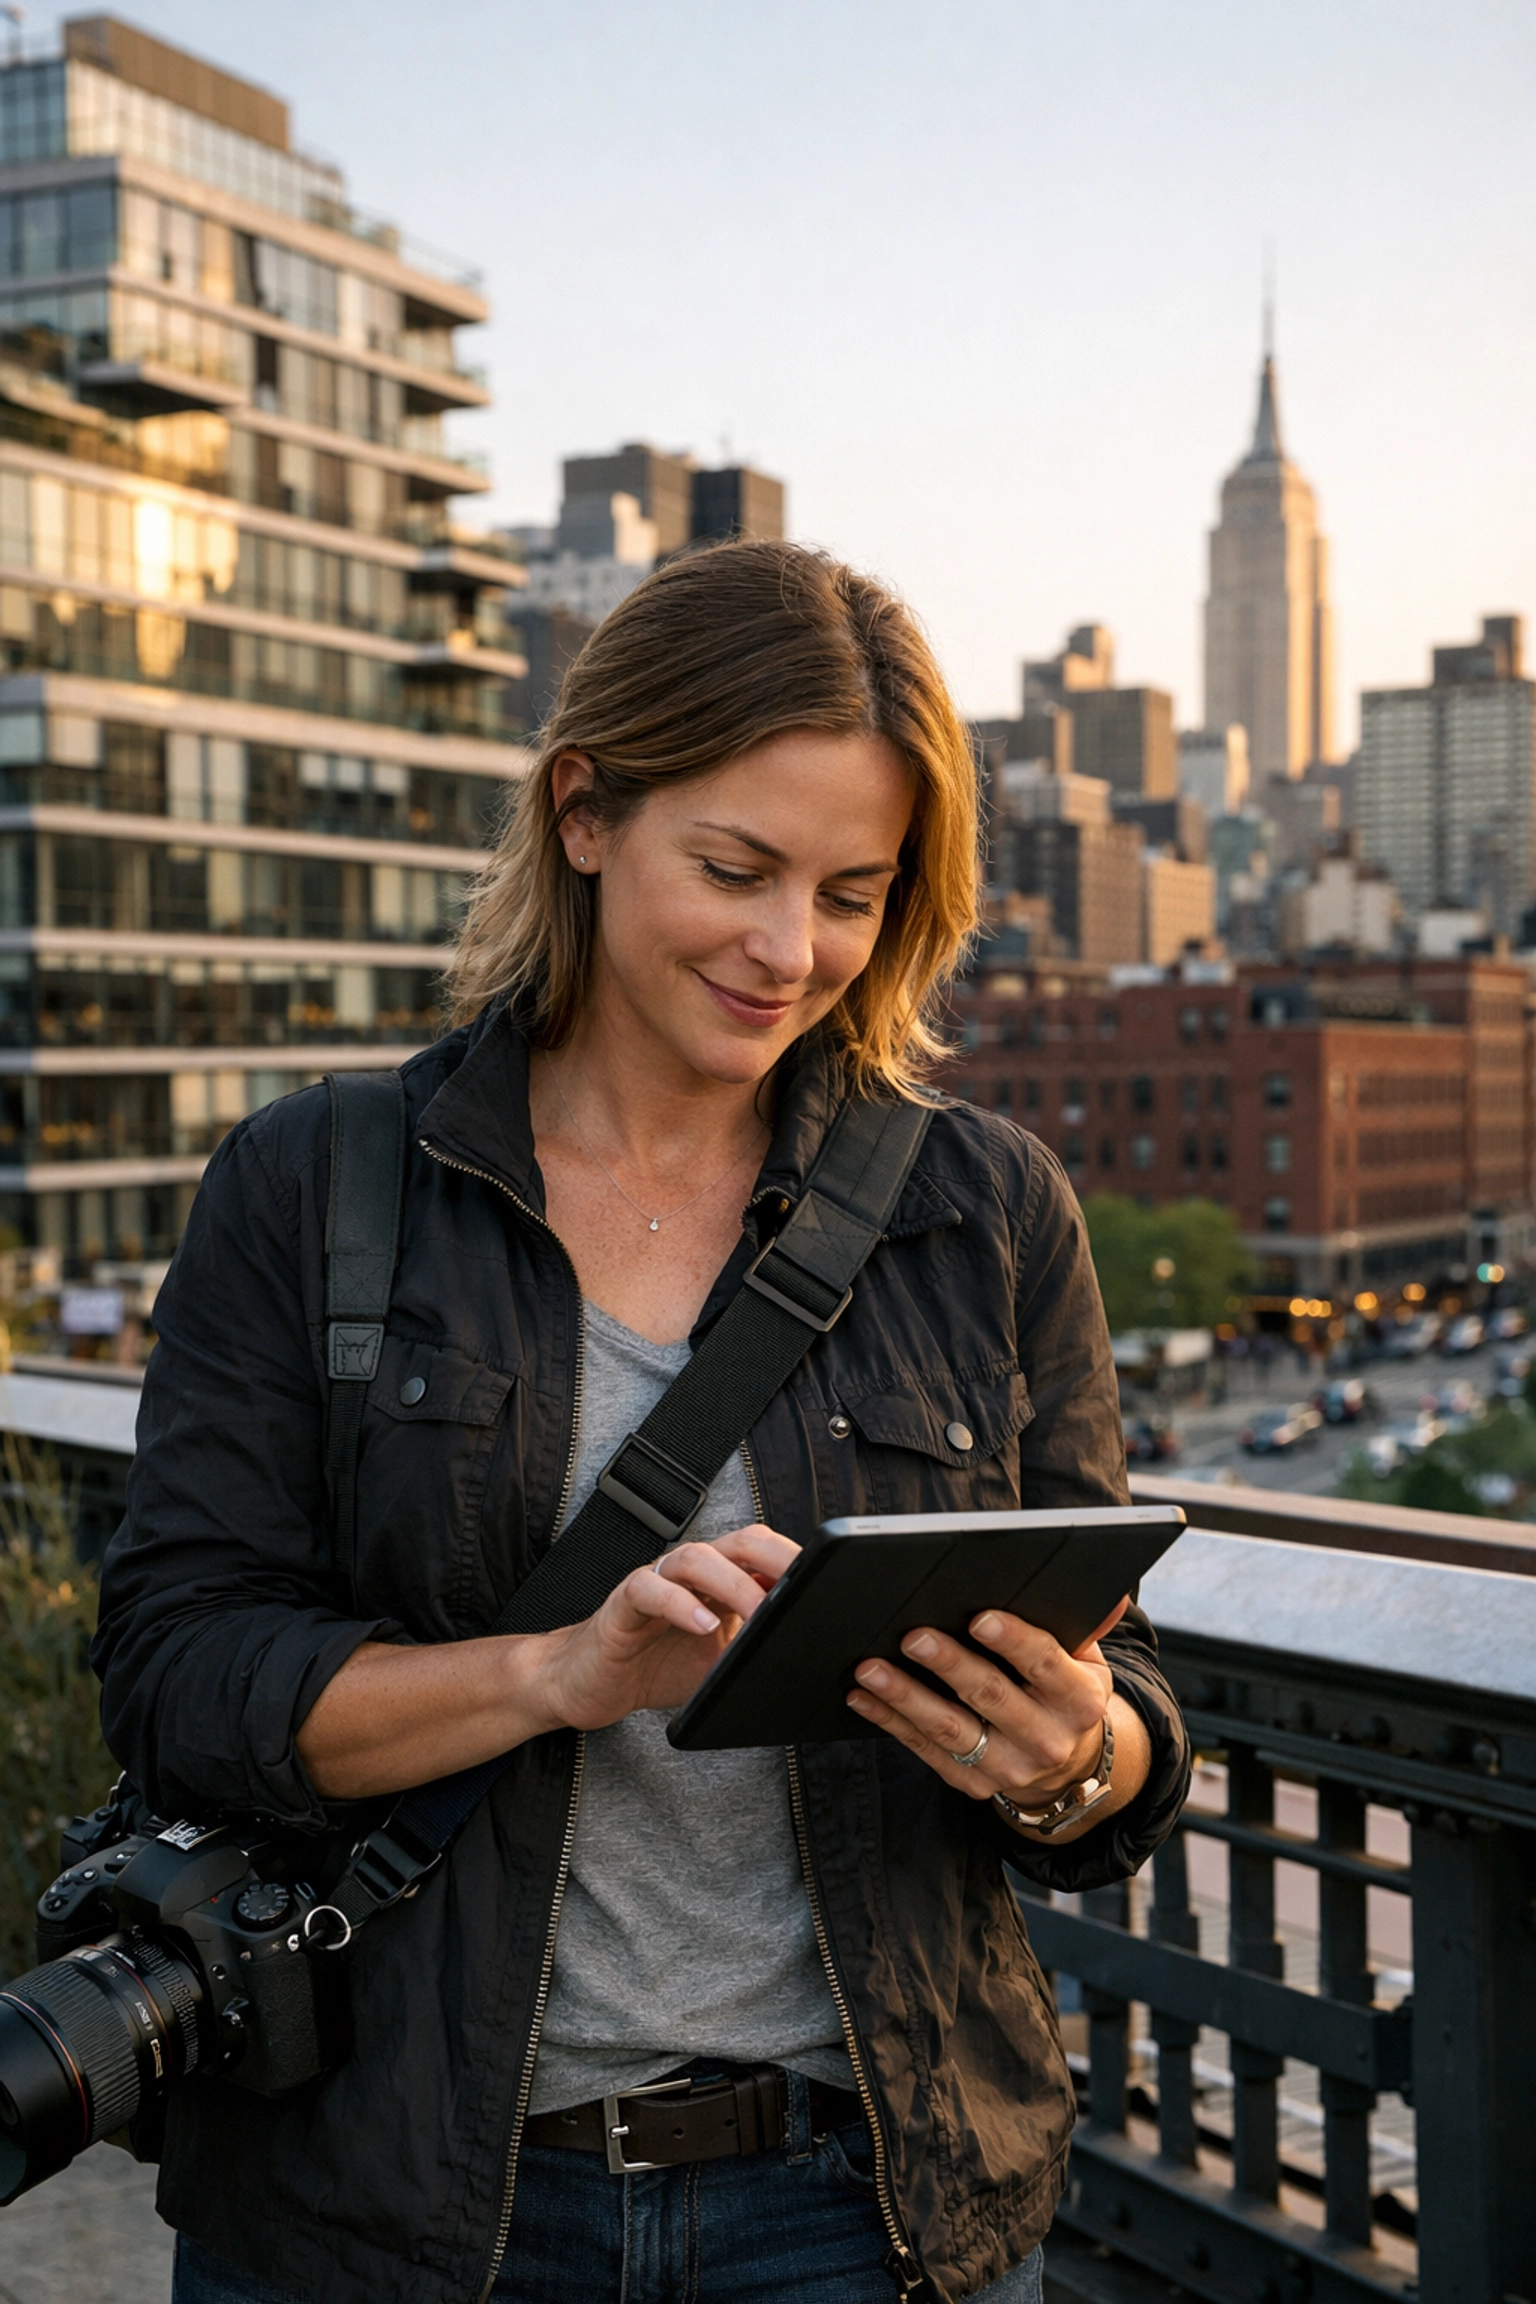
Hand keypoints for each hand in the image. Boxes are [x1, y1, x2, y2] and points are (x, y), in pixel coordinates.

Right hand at [532, 1524, 798, 1731]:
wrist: (587, 1684)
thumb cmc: (656, 1668)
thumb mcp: (720, 1665)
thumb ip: (756, 1652)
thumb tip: (807, 1661)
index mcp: (720, 1581)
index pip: (765, 1555)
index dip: (798, 1563)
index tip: (833, 1583)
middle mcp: (690, 1573)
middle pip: (740, 1542)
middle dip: (777, 1557)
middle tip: (806, 1584)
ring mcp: (656, 1582)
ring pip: (696, 1558)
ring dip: (734, 1582)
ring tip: (760, 1610)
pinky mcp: (622, 1603)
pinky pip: (649, 1589)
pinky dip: (679, 1604)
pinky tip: (702, 1626)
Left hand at [844, 1599, 1147, 1838]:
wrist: (1067, 1766)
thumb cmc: (1064, 1692)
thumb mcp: (1086, 1661)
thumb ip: (1085, 1624)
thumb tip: (1111, 1593)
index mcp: (1080, 1701)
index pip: (1046, 1665)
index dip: (1014, 1641)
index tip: (980, 1617)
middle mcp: (1048, 1740)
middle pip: (992, 1696)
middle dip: (949, 1664)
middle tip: (912, 1635)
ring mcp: (1009, 1768)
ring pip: (952, 1730)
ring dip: (906, 1697)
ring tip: (870, 1668)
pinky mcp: (973, 1785)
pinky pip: (926, 1751)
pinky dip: (890, 1723)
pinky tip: (862, 1697)